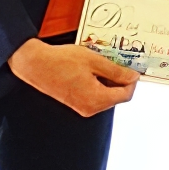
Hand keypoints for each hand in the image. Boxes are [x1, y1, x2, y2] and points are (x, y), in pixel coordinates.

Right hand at [8, 39, 138, 116]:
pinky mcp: (75, 103)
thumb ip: (116, 71)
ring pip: (105, 95)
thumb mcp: (94, 61)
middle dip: (120, 79)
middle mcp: (90, 108)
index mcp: (97, 100)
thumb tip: (133, 77)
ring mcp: (82, 107)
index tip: (131, 67)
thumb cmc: (63, 61)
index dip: (132, 81)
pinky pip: (94, 94)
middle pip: (116, 96)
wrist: (35, 65)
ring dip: (109, 80)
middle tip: (117, 61)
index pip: (126, 95)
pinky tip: (92, 68)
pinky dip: (98, 82)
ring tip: (101, 62)